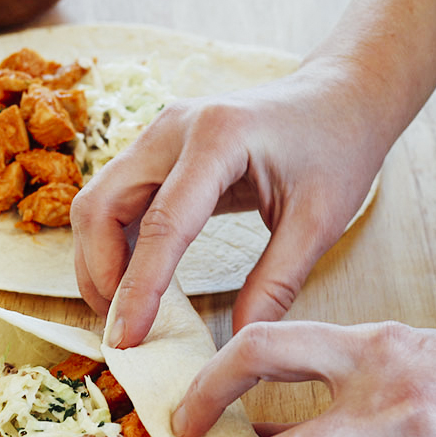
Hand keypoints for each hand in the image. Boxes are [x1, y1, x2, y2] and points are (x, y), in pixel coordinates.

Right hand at [71, 61, 398, 346]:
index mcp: (218, 137)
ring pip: (96, 202)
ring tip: (123, 309)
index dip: (139, 287)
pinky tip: (135, 278)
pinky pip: (114, 200)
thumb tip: (238, 340)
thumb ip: (276, 284)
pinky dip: (114, 244)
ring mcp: (157, 135)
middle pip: (100, 205)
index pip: (162, 222)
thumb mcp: (319, 222)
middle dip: (99, 272)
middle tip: (120, 326)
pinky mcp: (155, 150)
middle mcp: (172, 129)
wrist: (339, 96)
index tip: (127, 338)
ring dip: (99, 260)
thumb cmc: (336, 148)